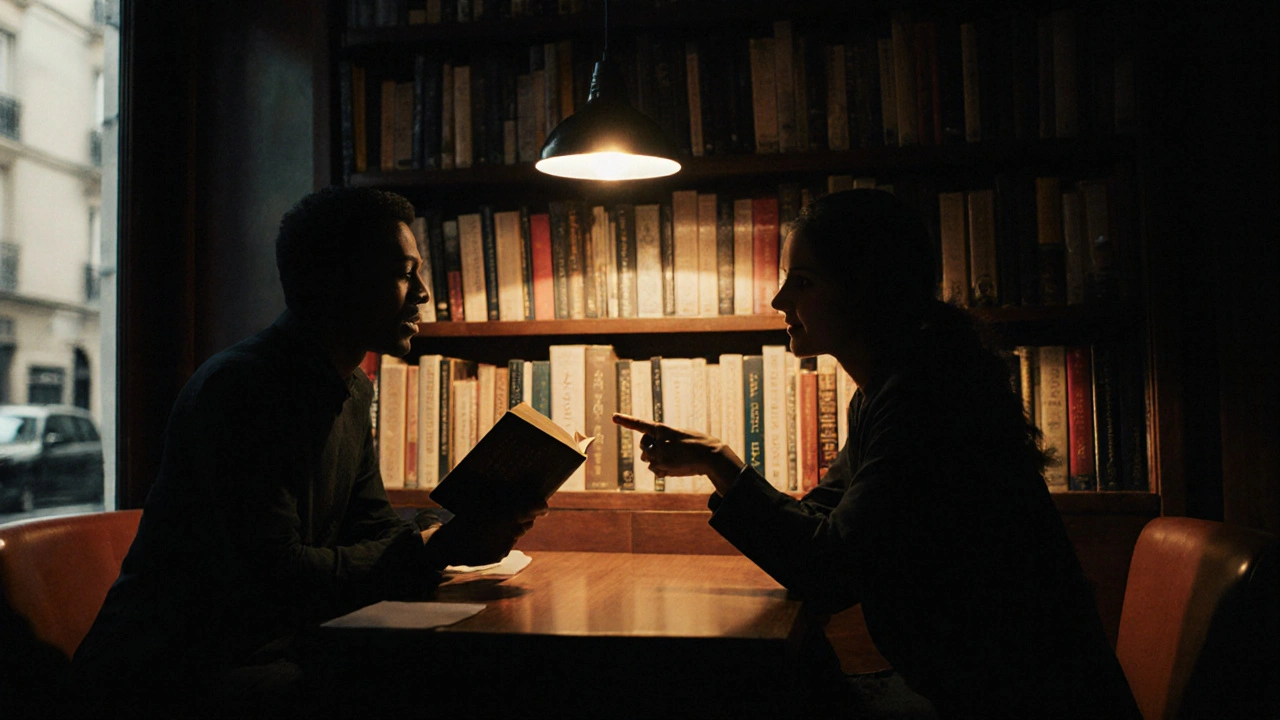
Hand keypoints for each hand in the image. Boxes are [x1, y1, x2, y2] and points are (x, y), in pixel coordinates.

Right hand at [424, 501, 548, 567]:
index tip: (544, 502)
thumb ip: (499, 495)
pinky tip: (497, 533)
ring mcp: (503, 545)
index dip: (539, 505)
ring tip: (513, 519)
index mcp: (503, 513)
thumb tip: (520, 487)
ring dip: (516, 526)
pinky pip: (507, 544)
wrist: (444, 546)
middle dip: (528, 516)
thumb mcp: (478, 500)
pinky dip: (504, 538)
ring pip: (518, 534)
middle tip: (530, 508)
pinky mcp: (498, 556)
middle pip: (527, 522)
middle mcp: (507, 531)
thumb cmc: (461, 517)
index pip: (532, 508)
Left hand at [611, 413, 744, 495]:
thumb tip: (650, 462)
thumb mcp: (680, 435)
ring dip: (656, 461)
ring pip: (647, 460)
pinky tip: (674, 466)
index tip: (613, 417)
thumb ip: (664, 441)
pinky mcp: (664, 467)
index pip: (641, 424)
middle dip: (648, 449)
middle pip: (643, 447)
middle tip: (662, 450)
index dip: (626, 420)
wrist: (710, 455)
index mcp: (663, 429)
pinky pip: (654, 470)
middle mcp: (658, 441)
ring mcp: (660, 455)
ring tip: (673, 458)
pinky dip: (660, 470)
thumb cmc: (697, 443)